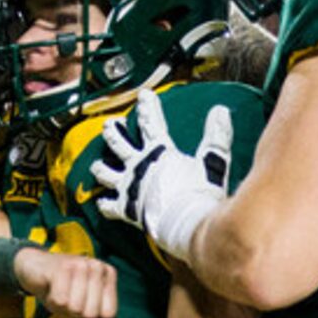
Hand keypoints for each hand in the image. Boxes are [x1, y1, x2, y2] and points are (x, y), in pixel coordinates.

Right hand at [17, 247, 118, 317]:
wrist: (32, 267)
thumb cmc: (59, 289)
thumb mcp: (77, 309)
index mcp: (108, 275)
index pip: (109, 314)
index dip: (90, 316)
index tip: (80, 302)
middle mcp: (98, 267)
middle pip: (92, 313)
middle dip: (74, 311)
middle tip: (66, 296)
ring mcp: (81, 264)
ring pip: (76, 308)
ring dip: (61, 306)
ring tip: (58, 291)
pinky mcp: (63, 266)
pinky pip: (61, 301)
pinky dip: (52, 300)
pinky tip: (50, 287)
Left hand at [91, 90, 231, 265]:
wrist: (185, 223)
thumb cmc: (200, 194)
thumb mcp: (212, 162)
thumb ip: (216, 137)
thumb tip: (221, 110)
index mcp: (159, 153)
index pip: (151, 123)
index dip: (147, 107)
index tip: (143, 95)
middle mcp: (139, 166)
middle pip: (120, 144)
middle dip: (113, 132)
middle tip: (109, 124)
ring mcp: (130, 187)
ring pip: (108, 173)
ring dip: (101, 168)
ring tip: (95, 164)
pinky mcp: (126, 209)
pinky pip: (109, 207)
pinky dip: (104, 205)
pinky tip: (100, 203)